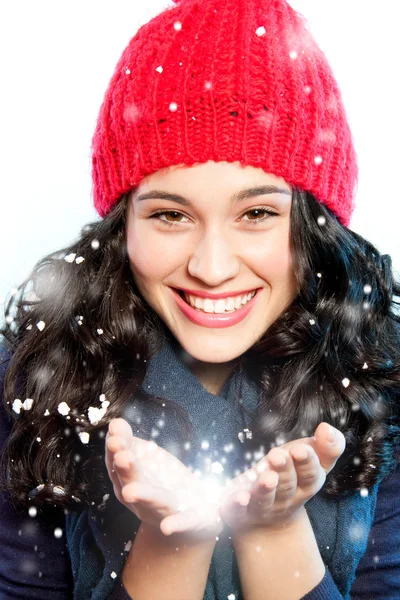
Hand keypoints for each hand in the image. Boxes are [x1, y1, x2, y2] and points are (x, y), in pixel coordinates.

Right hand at [105, 418, 222, 538]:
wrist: (191, 515)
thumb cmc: (161, 481)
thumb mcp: (145, 457)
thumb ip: (128, 441)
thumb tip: (115, 422)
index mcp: (130, 479)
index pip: (118, 463)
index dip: (116, 449)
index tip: (115, 434)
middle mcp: (141, 498)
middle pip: (131, 482)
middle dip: (126, 470)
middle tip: (122, 456)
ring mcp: (163, 510)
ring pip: (152, 502)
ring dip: (142, 496)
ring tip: (131, 491)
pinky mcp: (187, 519)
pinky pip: (181, 522)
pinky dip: (174, 525)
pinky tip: (167, 527)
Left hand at [218, 422, 345, 531]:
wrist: (270, 521)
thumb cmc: (294, 478)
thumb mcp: (314, 463)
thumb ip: (327, 448)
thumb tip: (326, 427)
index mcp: (305, 485)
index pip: (310, 474)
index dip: (306, 462)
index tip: (300, 449)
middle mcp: (286, 497)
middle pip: (287, 484)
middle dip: (284, 470)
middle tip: (278, 455)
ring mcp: (263, 506)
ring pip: (265, 497)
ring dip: (266, 487)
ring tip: (267, 477)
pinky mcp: (240, 512)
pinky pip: (239, 510)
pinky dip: (239, 504)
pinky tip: (240, 497)